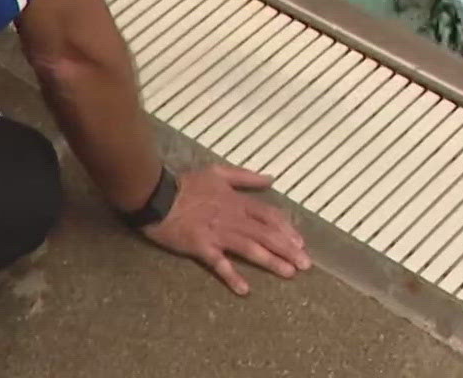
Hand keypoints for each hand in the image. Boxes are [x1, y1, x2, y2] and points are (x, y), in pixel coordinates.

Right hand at [140, 164, 311, 294]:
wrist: (157, 194)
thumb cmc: (187, 184)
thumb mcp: (218, 172)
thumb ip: (245, 176)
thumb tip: (271, 178)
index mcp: (237, 201)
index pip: (269, 215)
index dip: (287, 229)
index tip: (300, 243)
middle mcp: (233, 218)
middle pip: (266, 234)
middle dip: (288, 249)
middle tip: (305, 265)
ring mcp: (218, 234)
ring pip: (250, 249)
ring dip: (271, 262)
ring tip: (289, 274)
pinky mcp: (201, 247)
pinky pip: (219, 264)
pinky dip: (232, 276)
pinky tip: (245, 290)